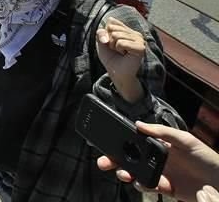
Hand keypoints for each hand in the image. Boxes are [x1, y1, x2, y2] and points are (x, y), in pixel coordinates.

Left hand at [96, 17, 146, 102]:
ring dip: (114, 46)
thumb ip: (101, 32)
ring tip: (121, 52)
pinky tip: (125, 54)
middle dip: (109, 40)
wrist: (116, 73)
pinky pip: (121, 42)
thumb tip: (107, 34)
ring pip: (116, 35)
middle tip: (116, 50)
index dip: (105, 33)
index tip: (110, 43)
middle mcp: (135, 33)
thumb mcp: (102, 42)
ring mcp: (139, 39)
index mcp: (127, 30)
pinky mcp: (141, 47)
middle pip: (112, 28)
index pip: (111, 21)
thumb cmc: (111, 57)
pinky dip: (119, 49)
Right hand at [97, 122, 218, 200]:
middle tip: (104, 162)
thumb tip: (138, 124)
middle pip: (129, 158)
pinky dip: (144, 186)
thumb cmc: (207, 158)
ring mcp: (160, 174)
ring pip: (135, 173)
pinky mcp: (166, 189)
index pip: (134, 142)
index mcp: (160, 144)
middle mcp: (157, 159)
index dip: (119, 143)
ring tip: (124, 174)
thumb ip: (162, 132)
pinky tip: (146, 183)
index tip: (106, 144)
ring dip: (126, 173)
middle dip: (114, 160)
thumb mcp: (186, 140)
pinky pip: (148, 187)